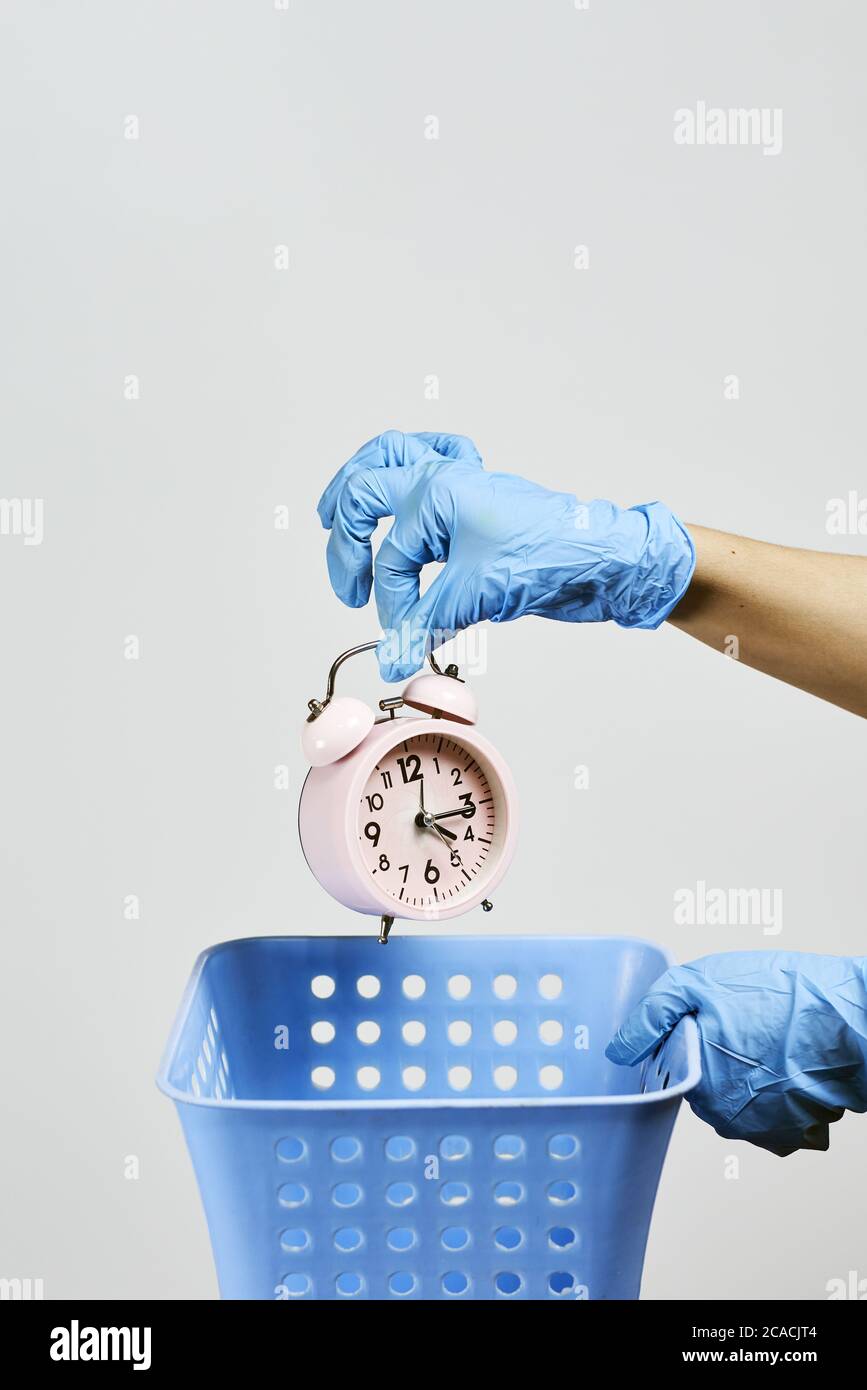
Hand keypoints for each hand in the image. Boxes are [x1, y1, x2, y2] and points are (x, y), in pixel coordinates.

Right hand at [318, 430, 694, 680]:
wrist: (604, 557)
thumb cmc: (551, 557)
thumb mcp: (475, 595)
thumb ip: (422, 627)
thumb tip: (391, 659)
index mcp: (436, 491)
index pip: (387, 552)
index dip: (389, 599)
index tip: (401, 633)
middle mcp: (444, 478)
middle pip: (365, 486)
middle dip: (346, 538)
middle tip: (348, 584)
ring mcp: (463, 482)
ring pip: (394, 456)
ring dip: (362, 481)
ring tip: (336, 512)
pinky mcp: (480, 497)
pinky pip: (437, 461)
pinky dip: (413, 473)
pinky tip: (406, 496)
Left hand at [606, 952, 866, 1156]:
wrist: (849, 1021)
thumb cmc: (782, 997)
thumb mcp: (698, 983)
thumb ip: (653, 1015)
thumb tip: (620, 1048)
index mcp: (694, 1081)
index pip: (669, 1068)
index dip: (685, 1041)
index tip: (705, 1024)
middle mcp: (723, 1116)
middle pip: (704, 1086)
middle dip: (717, 1057)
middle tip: (742, 1026)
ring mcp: (761, 1130)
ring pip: (739, 1100)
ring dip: (748, 1075)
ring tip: (770, 1042)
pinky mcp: (795, 1133)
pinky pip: (774, 1115)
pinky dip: (778, 1092)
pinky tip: (788, 1064)